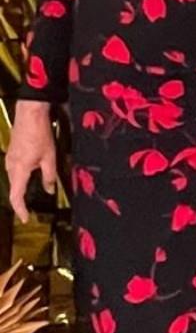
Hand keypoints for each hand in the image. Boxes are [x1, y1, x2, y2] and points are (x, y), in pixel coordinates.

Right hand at [6, 102, 57, 220]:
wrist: (30, 114)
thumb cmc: (39, 134)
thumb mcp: (49, 158)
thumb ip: (49, 177)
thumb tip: (49, 190)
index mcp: (19, 170)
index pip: (16, 196)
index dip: (20, 210)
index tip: (26, 218)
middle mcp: (11, 166)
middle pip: (13, 189)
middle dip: (21, 202)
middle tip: (29, 211)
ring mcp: (9, 159)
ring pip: (13, 179)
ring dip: (21, 189)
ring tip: (30, 198)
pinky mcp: (11, 153)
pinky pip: (14, 170)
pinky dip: (20, 179)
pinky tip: (30, 178)